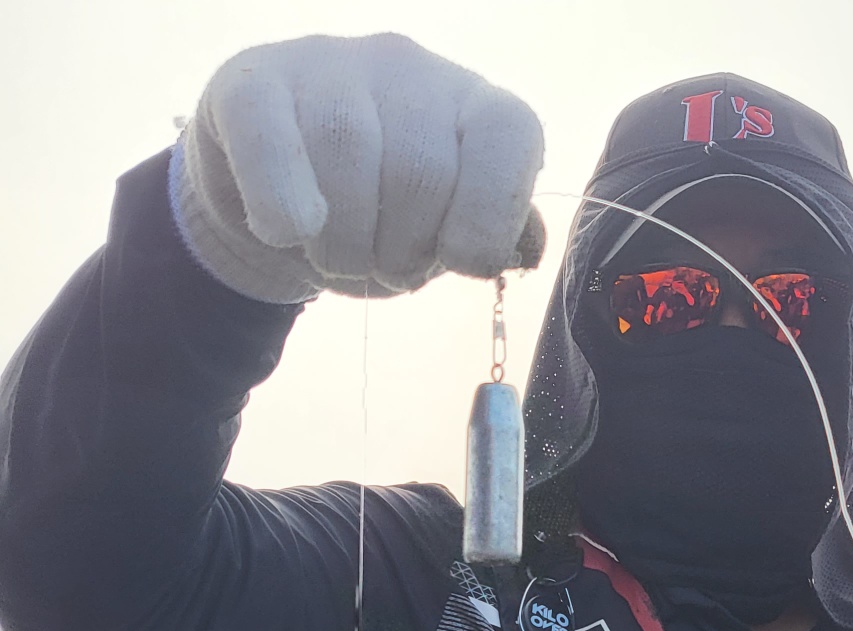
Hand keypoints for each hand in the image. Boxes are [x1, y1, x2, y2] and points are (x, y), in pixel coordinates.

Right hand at [173, 33, 544, 303]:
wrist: (278, 207)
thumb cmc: (385, 223)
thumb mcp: (446, 235)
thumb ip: (493, 236)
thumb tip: (523, 244)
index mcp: (472, 106)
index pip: (510, 135)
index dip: (488, 218)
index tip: (457, 261)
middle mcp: (408, 69)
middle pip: (421, 170)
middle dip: (402, 252)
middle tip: (382, 269)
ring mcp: (329, 64)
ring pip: (347, 155)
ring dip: (343, 245)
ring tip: (338, 260)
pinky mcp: (253, 82)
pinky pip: (271, 142)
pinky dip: (282, 203)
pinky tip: (285, 233)